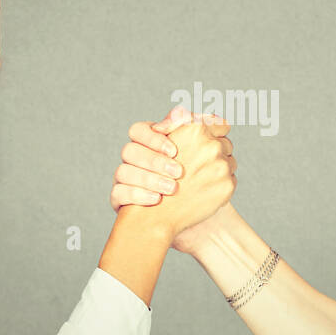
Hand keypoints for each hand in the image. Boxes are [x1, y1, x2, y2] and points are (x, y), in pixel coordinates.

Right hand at [110, 107, 234, 239]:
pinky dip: (138, 196)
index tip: (175, 150)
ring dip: (149, 179)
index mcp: (145, 143)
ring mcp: (123, 178)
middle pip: (129, 150)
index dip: (155, 139)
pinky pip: (117, 193)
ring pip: (122, 171)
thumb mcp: (198, 153)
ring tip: (172, 189)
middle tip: (178, 172)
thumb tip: (217, 120)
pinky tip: (156, 200)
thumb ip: (203, 131)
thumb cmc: (190, 179)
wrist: (178, 214)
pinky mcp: (118, 197)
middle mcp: (131, 159)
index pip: (139, 131)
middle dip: (154, 161)